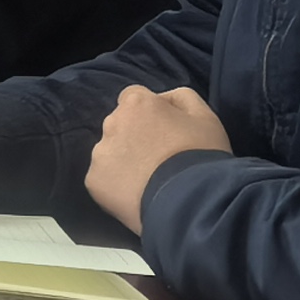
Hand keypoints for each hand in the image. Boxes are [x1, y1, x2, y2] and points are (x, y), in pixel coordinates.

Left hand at [82, 83, 231, 231]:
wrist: (193, 202)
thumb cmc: (202, 155)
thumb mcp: (205, 116)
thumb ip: (180, 98)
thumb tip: (162, 98)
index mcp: (137, 103)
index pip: (134, 97)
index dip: (149, 114)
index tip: (163, 132)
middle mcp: (112, 123)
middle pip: (120, 125)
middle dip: (135, 136)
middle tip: (159, 159)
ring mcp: (100, 153)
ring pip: (110, 152)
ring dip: (124, 161)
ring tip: (150, 181)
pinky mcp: (94, 181)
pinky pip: (104, 179)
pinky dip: (117, 186)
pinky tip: (138, 196)